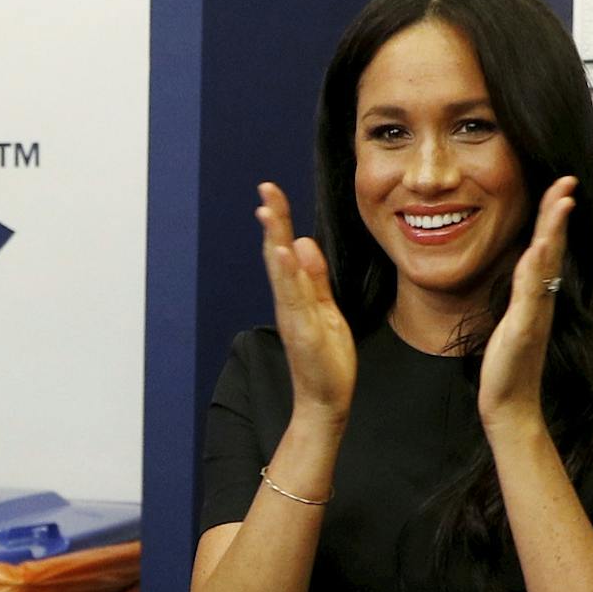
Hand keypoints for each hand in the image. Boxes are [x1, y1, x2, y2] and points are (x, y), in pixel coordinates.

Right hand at [256, 183, 354, 420]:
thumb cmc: (326, 359)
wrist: (326, 401)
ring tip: (269, 213)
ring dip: (275, 240)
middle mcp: (288, 302)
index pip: (284, 250)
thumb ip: (314, 278)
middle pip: (277, 254)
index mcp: (294, 295)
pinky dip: (287, 274)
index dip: (279, 220)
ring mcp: (293, 316)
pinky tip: (285, 252)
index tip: (271, 192)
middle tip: (266, 190)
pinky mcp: (303, 331)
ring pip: (281, 272)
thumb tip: (303, 242)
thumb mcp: (326, 309)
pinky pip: (294, 298)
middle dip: (274, 221)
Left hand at [479, 176, 576, 427]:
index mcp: (535, 295)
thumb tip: (526, 270)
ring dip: (554, 232)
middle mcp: (541, 300)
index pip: (546, 247)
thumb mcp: (512, 321)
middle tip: (567, 180)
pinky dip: (536, 271)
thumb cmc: (508, 365)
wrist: (509, 404)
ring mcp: (535, 313)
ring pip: (547, 266)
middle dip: (558, 212)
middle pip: (553, 248)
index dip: (552, 217)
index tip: (559, 186)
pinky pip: (532, 295)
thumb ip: (520, 295)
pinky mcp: (525, 330)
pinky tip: (538, 250)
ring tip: (561, 201)